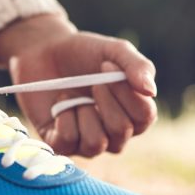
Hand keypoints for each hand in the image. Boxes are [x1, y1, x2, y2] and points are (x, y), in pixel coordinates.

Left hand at [0, 14, 157, 156]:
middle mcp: (113, 133)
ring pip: (95, 143)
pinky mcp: (60, 143)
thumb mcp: (114, 51)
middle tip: (93, 81)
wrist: (43, 51)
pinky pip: (67, 141)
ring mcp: (86, 141)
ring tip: (74, 96)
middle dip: (105, 101)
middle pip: (121, 131)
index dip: (128, 93)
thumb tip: (151, 91)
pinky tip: (58, 104)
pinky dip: (62, 117)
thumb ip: (137, 66)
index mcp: (132, 113)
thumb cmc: (83, 52)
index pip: (145, 116)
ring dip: (83, 112)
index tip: (107, 65)